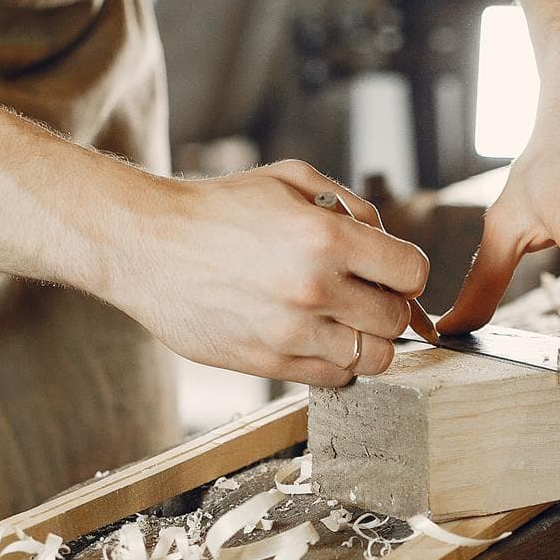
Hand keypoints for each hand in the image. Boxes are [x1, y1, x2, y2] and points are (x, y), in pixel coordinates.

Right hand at [106, 161, 429, 386]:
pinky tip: (315, 336)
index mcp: (325, 238)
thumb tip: (390, 245)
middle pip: (396, 322)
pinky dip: (335, 362)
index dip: (406, 272)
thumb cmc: (220, 209)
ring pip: (373, 360)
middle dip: (389, 307)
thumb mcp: (291, 180)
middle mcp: (313, 290)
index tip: (390, 271)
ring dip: (367, 341)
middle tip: (365, 295)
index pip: (412, 274)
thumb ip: (352, 208)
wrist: (148, 245)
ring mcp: (290, 333)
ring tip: (342, 319)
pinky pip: (333, 378)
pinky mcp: (268, 363)